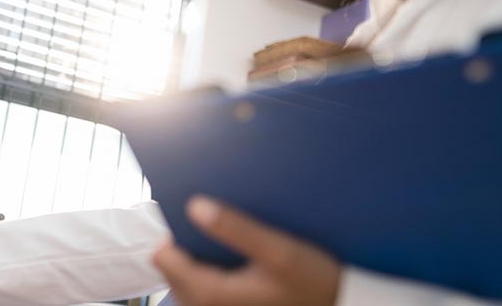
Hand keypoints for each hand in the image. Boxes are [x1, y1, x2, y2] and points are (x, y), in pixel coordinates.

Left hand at [152, 196, 341, 305]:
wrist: (338, 305)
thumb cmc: (313, 282)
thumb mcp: (279, 249)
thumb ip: (236, 228)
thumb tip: (195, 206)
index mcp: (211, 294)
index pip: (163, 258)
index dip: (173, 229)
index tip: (187, 207)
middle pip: (170, 267)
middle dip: (183, 240)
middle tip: (206, 215)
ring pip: (183, 277)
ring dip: (193, 254)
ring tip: (218, 231)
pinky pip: (199, 286)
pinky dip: (204, 267)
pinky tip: (228, 251)